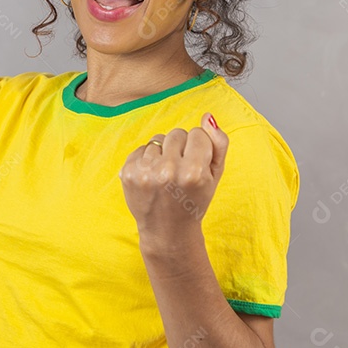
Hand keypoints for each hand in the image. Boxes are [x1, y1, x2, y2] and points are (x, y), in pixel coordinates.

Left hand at [119, 113, 227, 250]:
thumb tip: (207, 116)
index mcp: (194, 172)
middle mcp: (168, 171)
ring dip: (163, 153)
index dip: (199, 148)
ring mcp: (145, 173)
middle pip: (177, 133)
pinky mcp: (128, 173)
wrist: (168, 230)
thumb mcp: (216, 175)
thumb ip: (218, 143)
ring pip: (158, 139)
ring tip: (166, 176)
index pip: (197, 133)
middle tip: (181, 172)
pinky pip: (141, 148)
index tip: (196, 166)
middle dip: (180, 148)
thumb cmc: (194, 201)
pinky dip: (147, 160)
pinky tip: (152, 178)